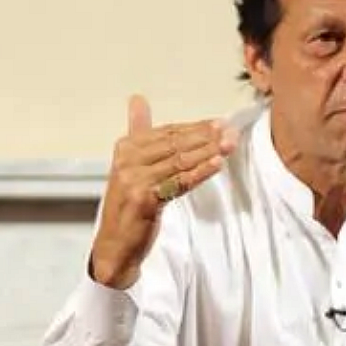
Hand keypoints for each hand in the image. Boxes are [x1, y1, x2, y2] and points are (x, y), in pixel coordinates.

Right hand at [90, 94, 237, 288]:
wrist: (114, 245)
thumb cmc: (127, 205)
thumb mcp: (130, 165)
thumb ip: (138, 132)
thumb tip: (138, 99)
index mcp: (125, 148)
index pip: (167, 132)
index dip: (195, 127)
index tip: (219, 123)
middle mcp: (128, 161)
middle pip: (175, 144)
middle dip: (206, 137)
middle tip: (230, 131)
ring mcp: (135, 181)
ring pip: (179, 162)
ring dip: (208, 152)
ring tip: (229, 145)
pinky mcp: (145, 200)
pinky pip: (178, 183)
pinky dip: (199, 173)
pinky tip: (217, 165)